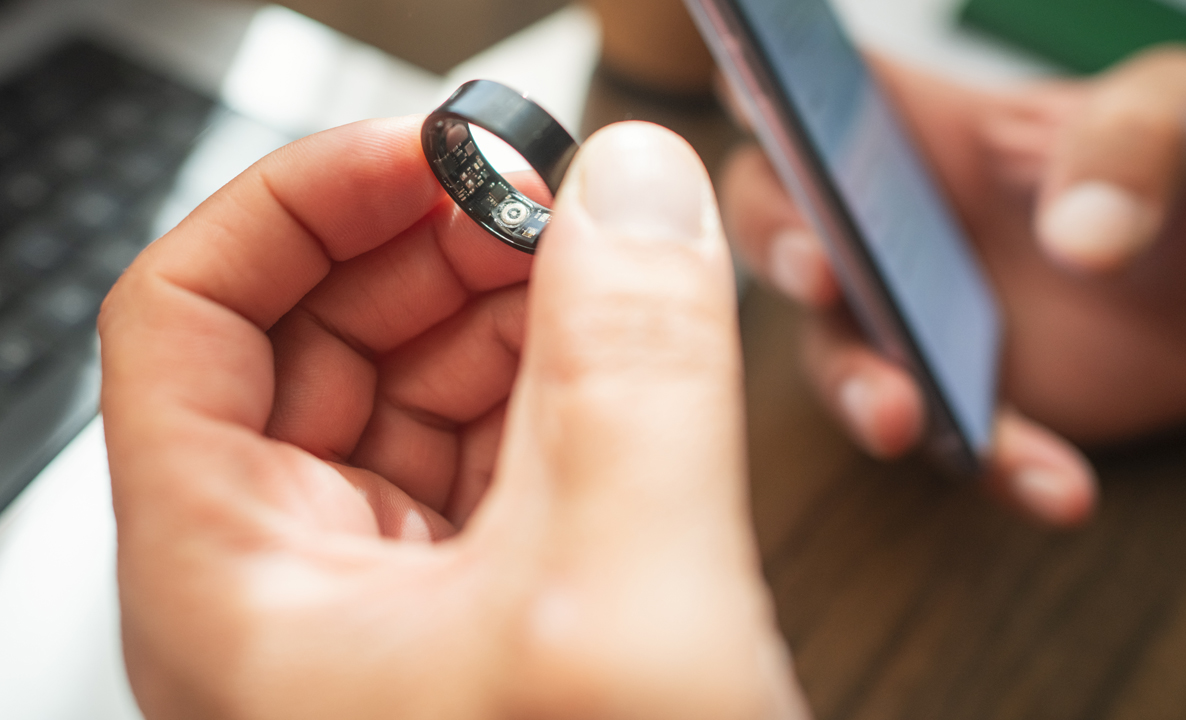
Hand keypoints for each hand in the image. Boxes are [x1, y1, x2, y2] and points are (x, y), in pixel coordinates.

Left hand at [101, 119, 806, 718]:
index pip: (186, 320)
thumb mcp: (626, 611)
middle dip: (425, 243)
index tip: (432, 152)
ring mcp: (393, 610)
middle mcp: (293, 595)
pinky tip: (620, 356)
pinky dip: (554, 385)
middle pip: (308, 340)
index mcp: (236, 592)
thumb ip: (635, 373)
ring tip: (595, 262)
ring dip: (500, 307)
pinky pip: (495, 458)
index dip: (303, 205)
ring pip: (412, 393)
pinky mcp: (488, 621)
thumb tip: (635, 194)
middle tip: (541, 195)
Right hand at [722, 48, 1185, 525]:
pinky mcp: (946, 405)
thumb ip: (1138, 139)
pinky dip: (990, 465)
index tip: (746, 92)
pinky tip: (1055, 482)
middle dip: (778, 243)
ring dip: (858, 387)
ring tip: (905, 415)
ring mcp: (905, 322)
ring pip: (833, 352)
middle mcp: (887, 224)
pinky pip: (941, 442)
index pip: (813, 87)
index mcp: (923, 128)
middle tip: (819, 273)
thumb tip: (1079, 232)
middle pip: (775, 218)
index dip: (762, 83)